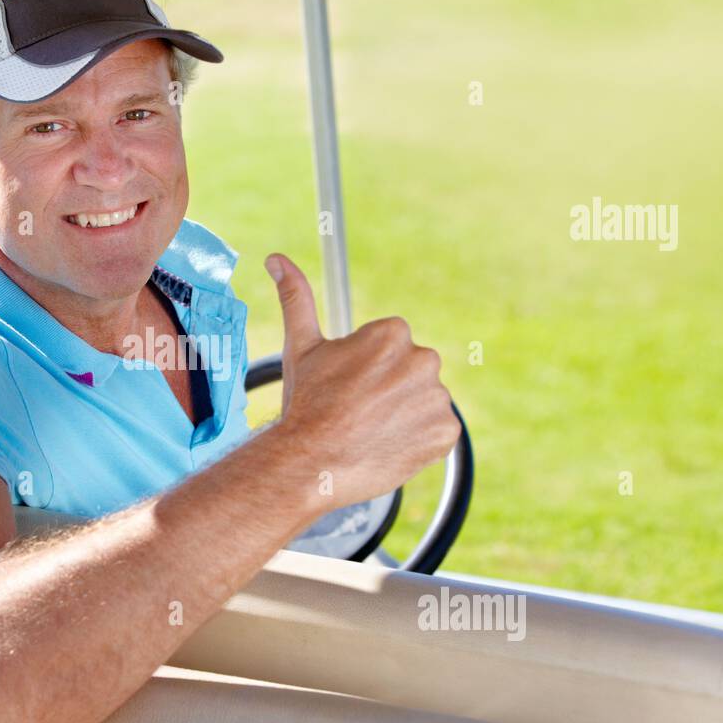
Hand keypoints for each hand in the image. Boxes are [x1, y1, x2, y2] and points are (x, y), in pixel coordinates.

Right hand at [264, 252, 459, 516]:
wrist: (311, 464)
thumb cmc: (305, 405)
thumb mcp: (301, 347)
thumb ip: (296, 297)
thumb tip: (277, 259)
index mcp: (393, 333)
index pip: (390, 348)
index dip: (366, 371)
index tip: (348, 389)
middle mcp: (424, 359)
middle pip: (410, 373)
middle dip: (389, 390)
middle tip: (358, 413)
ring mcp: (437, 398)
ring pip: (423, 402)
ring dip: (404, 415)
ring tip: (371, 432)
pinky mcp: (446, 432)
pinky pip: (437, 431)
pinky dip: (419, 440)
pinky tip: (389, 445)